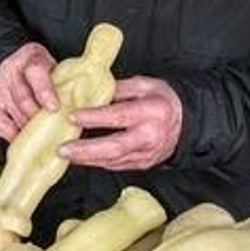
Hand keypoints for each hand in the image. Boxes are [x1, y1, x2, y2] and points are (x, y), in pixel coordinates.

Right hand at [0, 41, 57, 140]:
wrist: (17, 66)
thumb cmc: (44, 72)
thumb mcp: (55, 69)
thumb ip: (65, 85)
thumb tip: (81, 112)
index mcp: (32, 58)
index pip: (36, 73)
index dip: (45, 92)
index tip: (54, 108)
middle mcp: (12, 70)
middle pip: (22, 96)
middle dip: (36, 115)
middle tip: (49, 127)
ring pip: (13, 111)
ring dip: (27, 126)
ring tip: (40, 135)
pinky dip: (12, 134)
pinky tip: (22, 138)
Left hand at [60, 76, 182, 171]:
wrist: (186, 123)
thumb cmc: (163, 100)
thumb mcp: (145, 85)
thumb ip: (118, 89)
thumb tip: (90, 90)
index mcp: (151, 112)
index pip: (119, 116)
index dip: (95, 118)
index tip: (73, 116)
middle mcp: (149, 136)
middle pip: (114, 147)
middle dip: (86, 150)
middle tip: (63, 148)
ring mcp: (147, 154)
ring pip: (113, 161)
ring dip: (87, 159)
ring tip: (66, 154)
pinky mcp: (143, 164)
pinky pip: (117, 165)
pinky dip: (97, 162)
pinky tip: (82, 159)